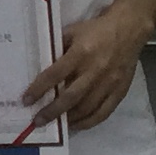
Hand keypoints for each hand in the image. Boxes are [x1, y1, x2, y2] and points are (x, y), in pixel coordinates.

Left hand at [21, 0, 155, 132]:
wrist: (129, 29)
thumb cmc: (96, 30)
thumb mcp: (73, 32)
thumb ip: (58, 49)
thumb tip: (40, 68)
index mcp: (81, 53)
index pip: (56, 74)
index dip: (39, 89)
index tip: (26, 100)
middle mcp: (95, 70)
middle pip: (71, 97)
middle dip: (52, 111)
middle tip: (38, 121)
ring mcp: (109, 83)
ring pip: (87, 108)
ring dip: (69, 119)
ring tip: (55, 124)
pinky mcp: (120, 91)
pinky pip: (104, 112)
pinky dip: (89, 122)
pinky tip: (77, 125)